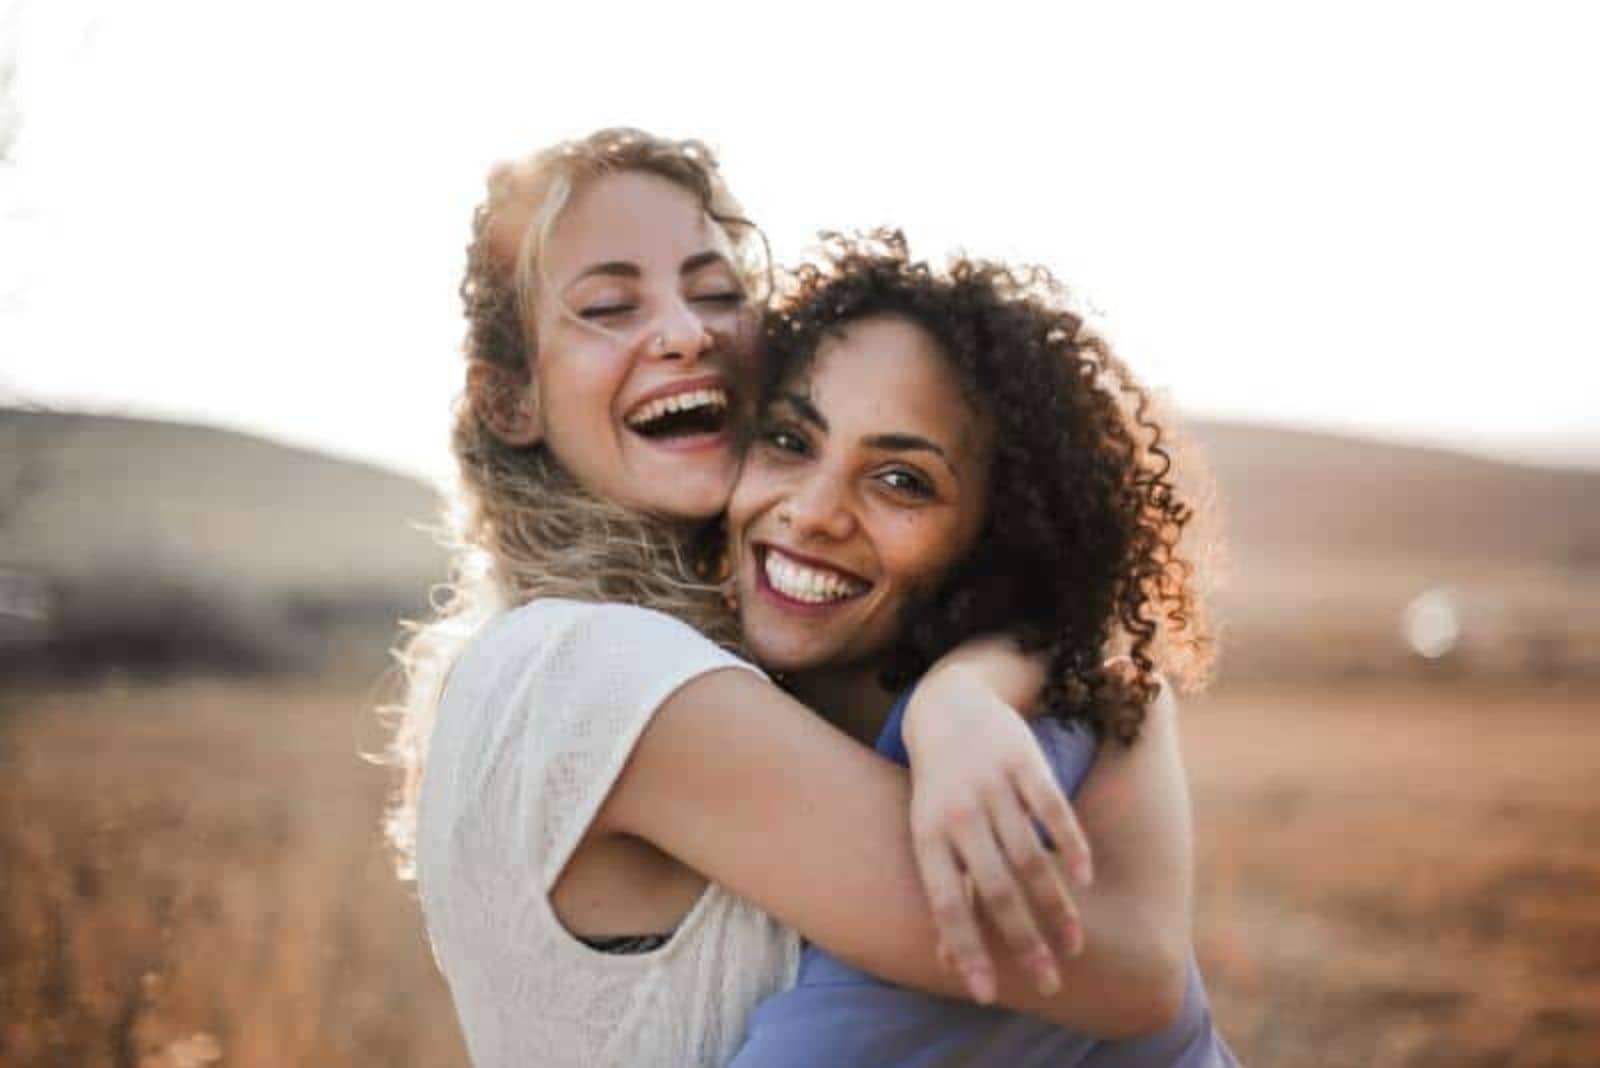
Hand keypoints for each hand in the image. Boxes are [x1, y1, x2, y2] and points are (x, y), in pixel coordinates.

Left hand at [903, 664, 1092, 1004]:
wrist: (947, 706)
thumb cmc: (938, 788)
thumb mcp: (929, 835)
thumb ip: (946, 894)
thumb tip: (949, 964)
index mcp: (928, 836)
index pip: (946, 902)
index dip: (966, 948)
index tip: (988, 994)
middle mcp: (959, 813)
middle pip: (994, 888)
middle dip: (1024, 941)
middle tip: (1049, 982)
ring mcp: (992, 785)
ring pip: (1029, 857)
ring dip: (1055, 905)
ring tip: (1074, 943)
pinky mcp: (1024, 761)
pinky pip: (1052, 810)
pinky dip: (1071, 847)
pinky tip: (1086, 880)